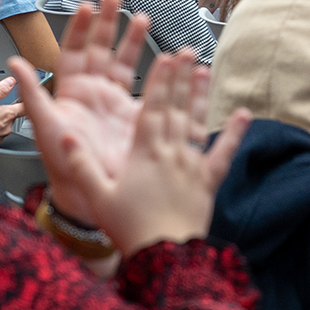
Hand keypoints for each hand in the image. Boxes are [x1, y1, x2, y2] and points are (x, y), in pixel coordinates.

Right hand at [0, 76, 23, 141]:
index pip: (25, 107)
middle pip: (13, 116)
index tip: (24, 98)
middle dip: (6, 111)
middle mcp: (8, 127)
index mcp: (8, 114)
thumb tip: (11, 82)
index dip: (25, 101)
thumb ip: (0, 90)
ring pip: (4, 125)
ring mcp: (1, 136)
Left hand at [9, 0, 147, 224]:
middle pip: (100, 49)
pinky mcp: (135, 114)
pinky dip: (156, 70)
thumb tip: (14, 61)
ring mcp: (115, 102)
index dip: (80, 28)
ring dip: (132, 39)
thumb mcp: (45, 125)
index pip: (75, 51)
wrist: (92, 192)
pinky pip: (146, 86)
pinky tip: (166, 54)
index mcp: (70, 91)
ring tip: (142, 17)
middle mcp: (93, 92)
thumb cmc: (62, 162)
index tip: (87, 6)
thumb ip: (31, 93)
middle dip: (107, 22)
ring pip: (124, 62)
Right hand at [50, 50, 251, 256]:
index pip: (153, 108)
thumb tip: (65, 134)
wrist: (166, 257)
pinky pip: (223, 153)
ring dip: (201, 95)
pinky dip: (234, 133)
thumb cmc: (129, 228)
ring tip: (204, 70)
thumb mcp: (97, 197)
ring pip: (197, 123)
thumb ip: (81, 163)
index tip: (165, 56)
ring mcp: (192, 165)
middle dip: (179, 77)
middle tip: (185, 51)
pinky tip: (244, 114)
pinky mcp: (208, 182)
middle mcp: (171, 152)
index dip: (159, 80)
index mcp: (144, 152)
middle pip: (176, 108)